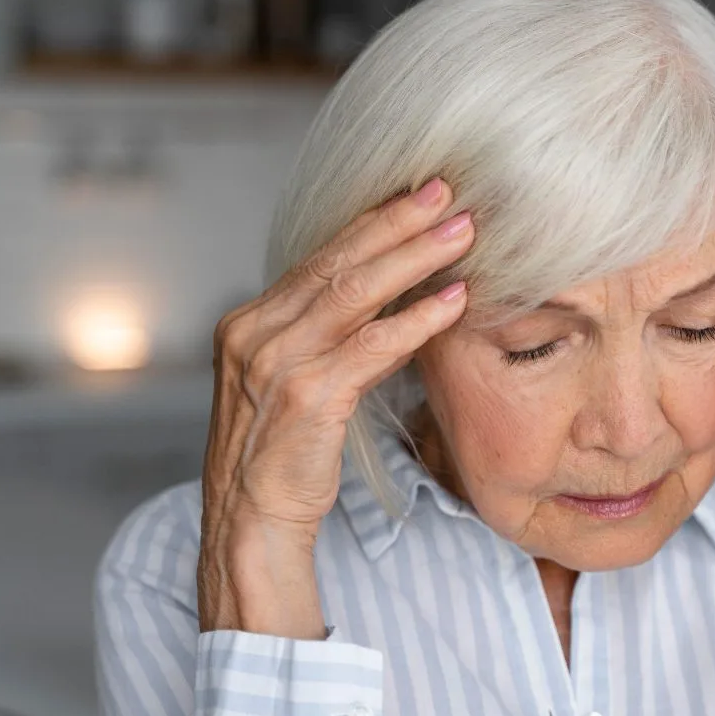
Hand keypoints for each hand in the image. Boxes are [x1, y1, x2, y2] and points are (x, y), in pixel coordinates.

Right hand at [197, 178, 472, 635]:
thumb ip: (326, 338)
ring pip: (355, 292)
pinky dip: (416, 321)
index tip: (417, 194)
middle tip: (447, 191)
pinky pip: (370, 346)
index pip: (319, 258)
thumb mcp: (294, 383)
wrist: (250, 524)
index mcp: (250, 323)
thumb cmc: (281, 457)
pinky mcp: (306, 396)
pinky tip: (455, 301)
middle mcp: (255, 332)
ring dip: (415, 257)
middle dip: (397, 222)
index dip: (371, 223)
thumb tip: (387, 298)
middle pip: (337, 262)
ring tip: (464, 233)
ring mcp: (275, 362)